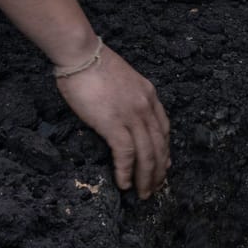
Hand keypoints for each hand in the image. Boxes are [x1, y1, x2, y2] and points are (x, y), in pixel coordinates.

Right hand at [55, 44, 171, 197]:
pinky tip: (124, 183)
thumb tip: (123, 115)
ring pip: (147, 154)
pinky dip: (126, 171)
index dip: (165, 150)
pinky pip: (126, 154)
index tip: (164, 166)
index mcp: (149, 94)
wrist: (81, 54)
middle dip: (159, 171)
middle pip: (159, 146)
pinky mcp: (114, 123)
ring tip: (143, 194)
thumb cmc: (94, 64)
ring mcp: (132, 115)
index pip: (164, 129)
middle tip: (155, 189)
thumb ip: (129, 97)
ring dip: (146, 178)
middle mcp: (146, 106)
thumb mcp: (123, 79)